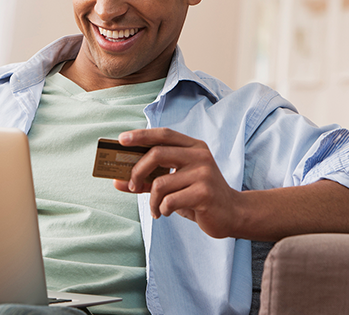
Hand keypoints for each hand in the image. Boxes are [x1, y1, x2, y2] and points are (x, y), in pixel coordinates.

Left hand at [114, 127, 242, 238]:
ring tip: (157, 208)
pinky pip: (169, 200)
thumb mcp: (173, 184)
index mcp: (193, 147)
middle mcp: (199, 156)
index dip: (141, 135)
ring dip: (152, 200)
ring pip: (161, 183)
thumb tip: (116, 181)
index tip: (121, 140)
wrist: (231, 214)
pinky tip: (166, 212)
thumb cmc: (198, 195)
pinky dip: (162, 209)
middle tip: (132, 185)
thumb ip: (147, 180)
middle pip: (157, 153)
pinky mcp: (204, 193)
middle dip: (137, 171)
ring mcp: (204, 173)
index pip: (163, 134)